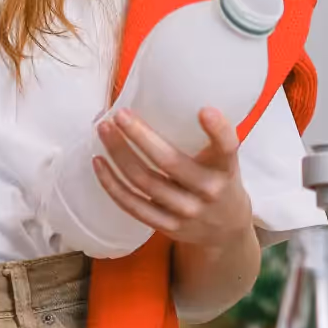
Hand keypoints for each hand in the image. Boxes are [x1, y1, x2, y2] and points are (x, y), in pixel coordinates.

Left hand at [92, 107, 252, 247]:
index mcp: (225, 168)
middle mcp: (208, 190)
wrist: (226, 229)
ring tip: (104, 130)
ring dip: (119, 154)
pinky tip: (99, 163)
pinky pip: (133, 205)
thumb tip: (157, 98)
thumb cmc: (218, 179)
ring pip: (144, 182)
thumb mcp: (222, 159)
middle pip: (169, 162)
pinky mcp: (167, 226)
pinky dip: (112, 184)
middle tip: (120, 114)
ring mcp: (186, 211)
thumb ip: (203, 137)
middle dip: (140, 136)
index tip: (204, 110)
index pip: (227, 148)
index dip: (218, 130)